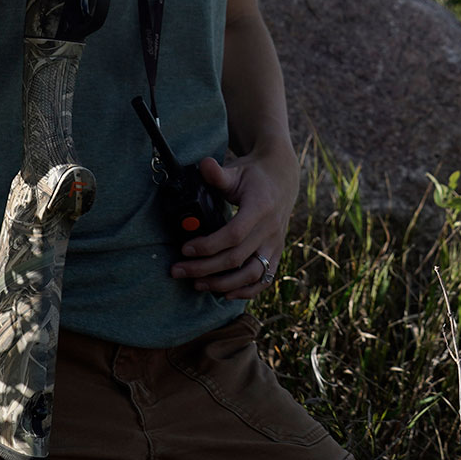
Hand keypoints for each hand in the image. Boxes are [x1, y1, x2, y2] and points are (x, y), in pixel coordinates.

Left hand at [170, 143, 298, 300]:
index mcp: (260, 207)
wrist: (282, 178)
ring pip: (251, 274)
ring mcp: (275, 243)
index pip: (234, 234)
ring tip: (197, 284)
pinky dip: (246, 292)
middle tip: (178, 270)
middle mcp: (270, 229)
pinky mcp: (277, 252)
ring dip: (223, 284)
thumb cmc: (254, 175)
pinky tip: (225, 294)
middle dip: (204, 268)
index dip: (208, 245)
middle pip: (237, 257)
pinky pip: (264, 279)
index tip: (185, 249)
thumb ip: (218, 173)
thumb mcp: (236, 171)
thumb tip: (203, 165)